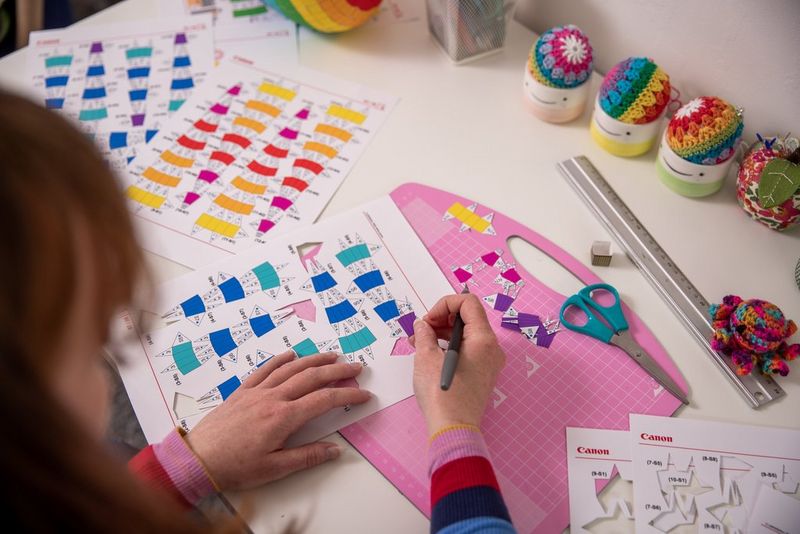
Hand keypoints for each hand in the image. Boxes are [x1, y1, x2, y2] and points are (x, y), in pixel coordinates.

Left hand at [185, 351, 369, 490]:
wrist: (198, 459)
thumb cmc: (235, 467)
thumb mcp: (275, 469)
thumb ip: (307, 457)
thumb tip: (335, 450)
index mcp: (283, 417)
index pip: (324, 400)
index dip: (347, 395)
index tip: (363, 394)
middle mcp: (272, 398)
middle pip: (312, 377)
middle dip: (337, 370)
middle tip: (356, 366)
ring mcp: (256, 392)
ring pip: (291, 368)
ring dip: (314, 360)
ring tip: (332, 355)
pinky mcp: (242, 392)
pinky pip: (264, 369)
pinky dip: (280, 360)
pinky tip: (291, 354)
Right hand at [410, 294, 505, 435]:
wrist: (453, 429)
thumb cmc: (443, 394)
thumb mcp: (426, 357)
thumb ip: (424, 333)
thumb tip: (422, 324)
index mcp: (483, 339)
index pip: (468, 303)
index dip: (445, 304)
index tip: (428, 319)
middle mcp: (491, 349)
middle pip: (468, 318)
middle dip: (441, 319)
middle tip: (420, 330)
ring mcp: (488, 363)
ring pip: (466, 335)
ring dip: (442, 333)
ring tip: (419, 342)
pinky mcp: (482, 374)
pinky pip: (467, 350)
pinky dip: (449, 347)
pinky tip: (430, 354)